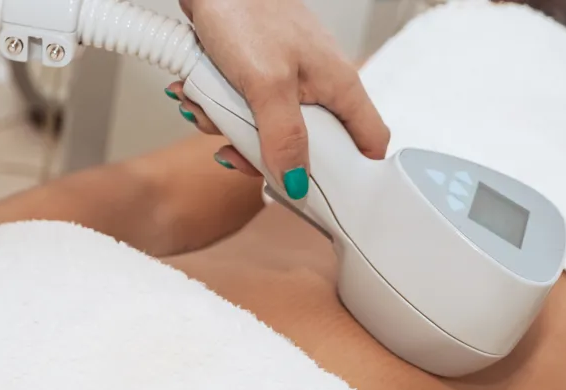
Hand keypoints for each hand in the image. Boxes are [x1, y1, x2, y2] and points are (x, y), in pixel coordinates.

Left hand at [171, 0, 388, 199]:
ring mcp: (288, 81)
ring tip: (207, 106)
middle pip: (305, 146)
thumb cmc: (249, 11)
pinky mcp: (258, 74)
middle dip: (264, 152)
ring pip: (266, 131)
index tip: (321, 196)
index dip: (352, 175)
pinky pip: (243, 109)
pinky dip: (218, 106)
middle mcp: (319, 86)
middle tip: (236, 150)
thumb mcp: (266, 85)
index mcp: (339, 87)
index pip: (368, 143)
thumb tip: (296, 184)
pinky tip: (197, 93)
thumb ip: (283, 138)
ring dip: (229, 127)